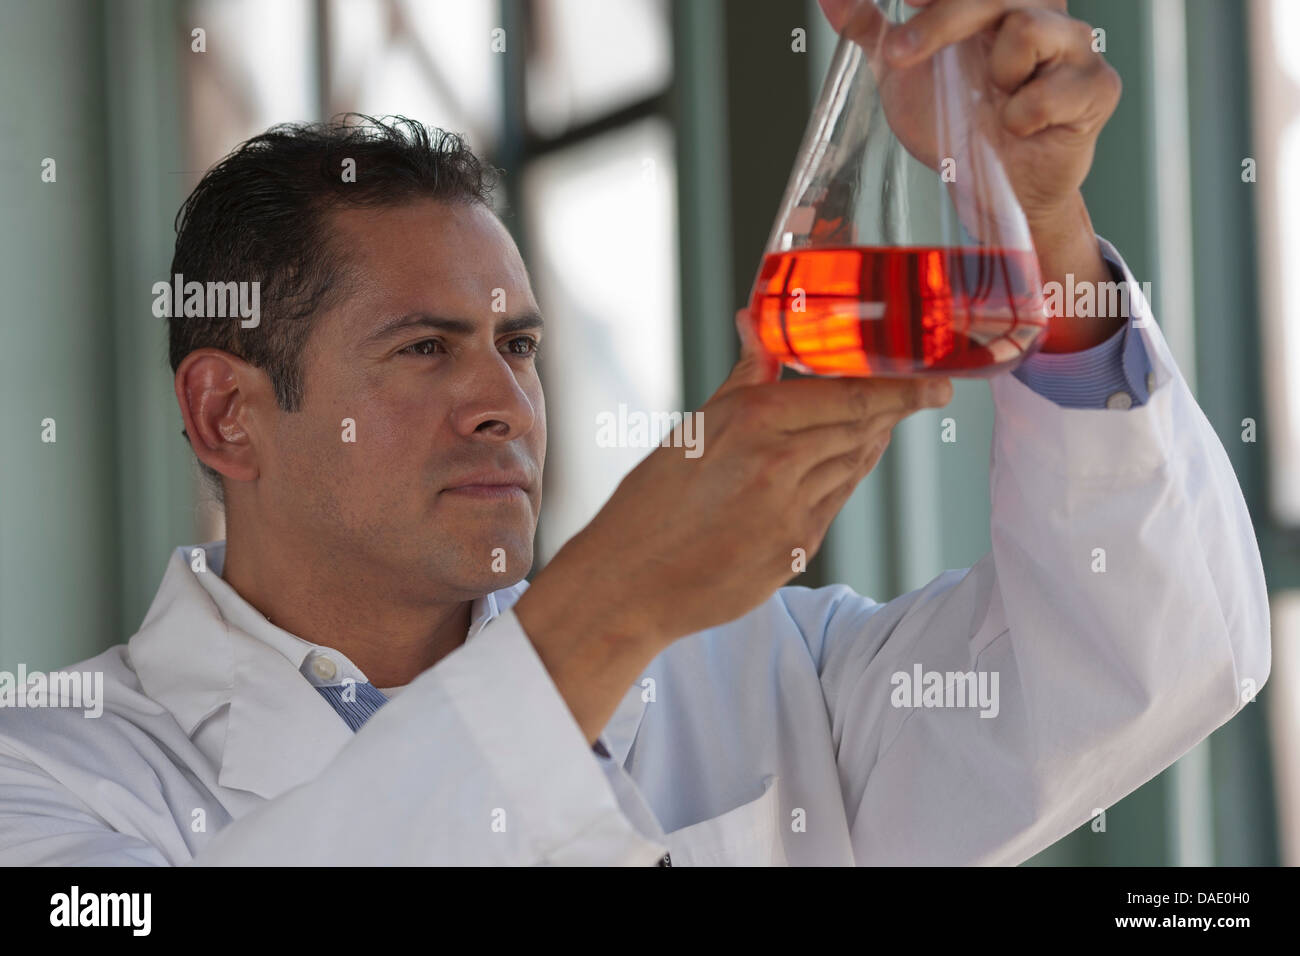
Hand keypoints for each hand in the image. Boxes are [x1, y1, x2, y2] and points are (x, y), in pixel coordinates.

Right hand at [523, 310, 952, 652]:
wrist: (629, 584)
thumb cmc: (650, 502)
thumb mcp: (692, 429)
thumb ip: (743, 380)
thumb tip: (756, 323)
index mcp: (753, 423)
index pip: (850, 397)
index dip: (900, 388)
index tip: (936, 381)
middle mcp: (781, 466)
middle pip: (863, 430)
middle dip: (897, 411)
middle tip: (926, 393)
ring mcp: (793, 514)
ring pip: (854, 469)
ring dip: (871, 444)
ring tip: (883, 424)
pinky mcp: (796, 553)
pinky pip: (834, 506)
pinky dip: (844, 481)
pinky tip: (843, 467)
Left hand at [818, 0, 1122, 350]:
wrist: (991, 190)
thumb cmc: (955, 123)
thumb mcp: (903, 75)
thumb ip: (871, 30)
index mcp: (997, 0)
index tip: (907, 7)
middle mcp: (1042, 9)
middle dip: (941, 19)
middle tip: (900, 55)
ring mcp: (1075, 45)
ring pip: (1025, 27)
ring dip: (993, 75)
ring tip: (993, 103)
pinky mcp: (1097, 87)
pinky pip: (1052, 89)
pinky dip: (1023, 115)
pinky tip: (1019, 128)